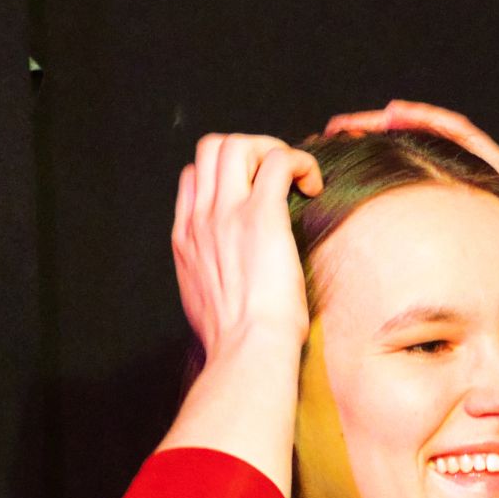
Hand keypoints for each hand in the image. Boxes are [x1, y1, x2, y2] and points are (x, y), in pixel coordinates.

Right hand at [172, 131, 321, 362]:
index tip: (253, 194)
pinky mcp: (261, 217)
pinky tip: (312, 186)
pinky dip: (299, 162)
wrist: (246, 354)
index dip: (224, 174)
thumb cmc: (237, 344)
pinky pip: (278, 160)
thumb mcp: (205, 305)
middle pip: (211, 148)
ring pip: (238, 144)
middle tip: (276, 179)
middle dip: (247, 150)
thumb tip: (230, 278)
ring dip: (270, 150)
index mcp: (186, 239)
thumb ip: (210, 277)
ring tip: (294, 179)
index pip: (193, 177)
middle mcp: (201, 219)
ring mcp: (227, 214)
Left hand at [319, 101, 498, 307]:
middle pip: (402, 152)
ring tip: (352, 120)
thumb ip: (425, 284)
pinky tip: (396, 112)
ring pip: (423, 134)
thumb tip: (385, 307)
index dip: (362, 173)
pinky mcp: (493, 159)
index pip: (396, 180)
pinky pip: (455, 131)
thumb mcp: (455, 283)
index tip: (330, 171)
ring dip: (386, 123)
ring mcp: (476, 167)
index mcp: (444, 210)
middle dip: (365, 142)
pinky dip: (425, 119)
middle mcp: (456, 183)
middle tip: (330, 137)